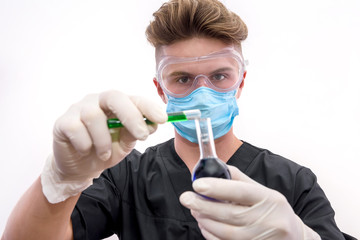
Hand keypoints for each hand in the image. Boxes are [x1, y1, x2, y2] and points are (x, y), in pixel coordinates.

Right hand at [41, 90, 166, 202]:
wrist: (79, 168)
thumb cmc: (104, 151)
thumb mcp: (125, 144)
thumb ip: (135, 133)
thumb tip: (152, 124)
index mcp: (116, 105)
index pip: (133, 99)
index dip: (148, 107)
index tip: (162, 119)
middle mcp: (97, 101)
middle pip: (114, 97)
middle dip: (130, 115)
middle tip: (141, 135)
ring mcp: (79, 109)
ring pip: (93, 115)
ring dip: (103, 140)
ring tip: (104, 154)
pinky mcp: (63, 122)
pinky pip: (75, 128)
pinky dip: (85, 144)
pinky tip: (85, 150)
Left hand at [180, 166, 319, 239]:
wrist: (295, 238)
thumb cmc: (274, 211)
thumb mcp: (263, 191)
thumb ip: (239, 180)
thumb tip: (216, 167)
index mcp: (270, 199)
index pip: (242, 192)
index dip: (218, 188)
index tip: (198, 184)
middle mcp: (268, 220)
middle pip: (231, 214)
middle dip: (204, 206)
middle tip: (186, 198)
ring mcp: (261, 238)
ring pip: (226, 232)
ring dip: (206, 221)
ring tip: (194, 210)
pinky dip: (211, 235)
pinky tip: (204, 225)